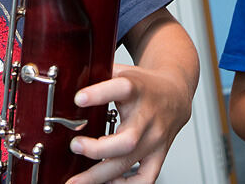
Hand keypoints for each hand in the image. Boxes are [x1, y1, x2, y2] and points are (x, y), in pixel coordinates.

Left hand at [64, 63, 191, 183]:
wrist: (176, 94)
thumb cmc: (144, 85)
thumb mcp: (123, 71)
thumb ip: (99, 73)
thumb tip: (69, 77)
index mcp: (138, 89)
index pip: (122, 88)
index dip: (99, 94)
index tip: (78, 98)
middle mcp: (148, 116)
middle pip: (127, 140)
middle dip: (97, 149)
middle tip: (74, 145)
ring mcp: (155, 139)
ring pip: (129, 162)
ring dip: (100, 175)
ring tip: (76, 181)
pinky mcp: (158, 154)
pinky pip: (145, 178)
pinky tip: (106, 182)